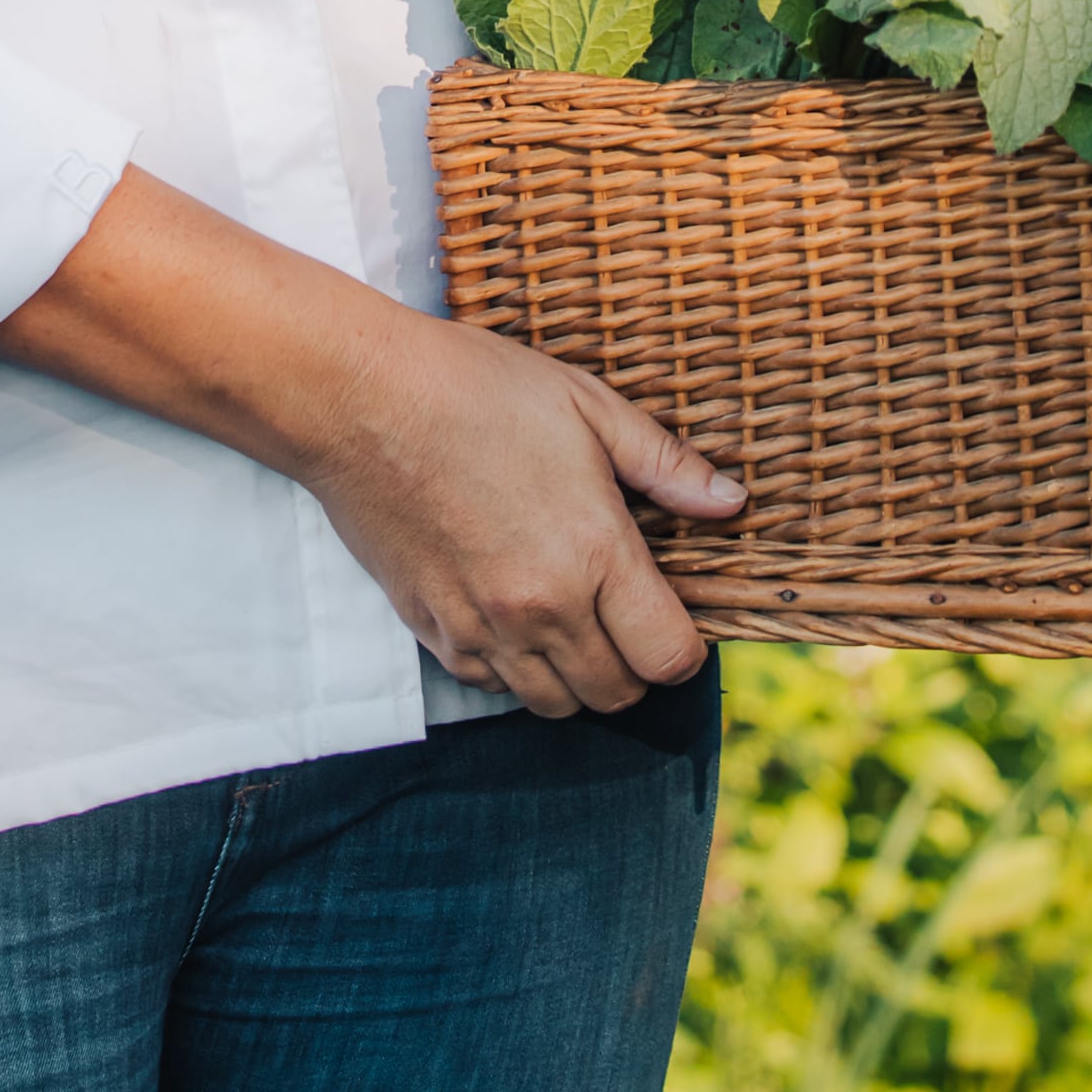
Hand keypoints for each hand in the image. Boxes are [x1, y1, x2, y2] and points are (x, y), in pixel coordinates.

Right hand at [302, 316, 744, 721]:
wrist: (360, 398)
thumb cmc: (476, 388)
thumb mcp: (587, 406)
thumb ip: (665, 464)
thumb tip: (731, 502)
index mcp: (593, 553)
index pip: (668, 657)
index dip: (686, 647)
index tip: (675, 616)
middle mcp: (542, 608)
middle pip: (617, 694)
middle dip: (637, 666)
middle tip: (627, 614)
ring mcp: (482, 628)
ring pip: (555, 704)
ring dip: (578, 676)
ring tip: (575, 617)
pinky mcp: (433, 631)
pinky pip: (493, 686)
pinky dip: (516, 669)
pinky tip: (516, 615)